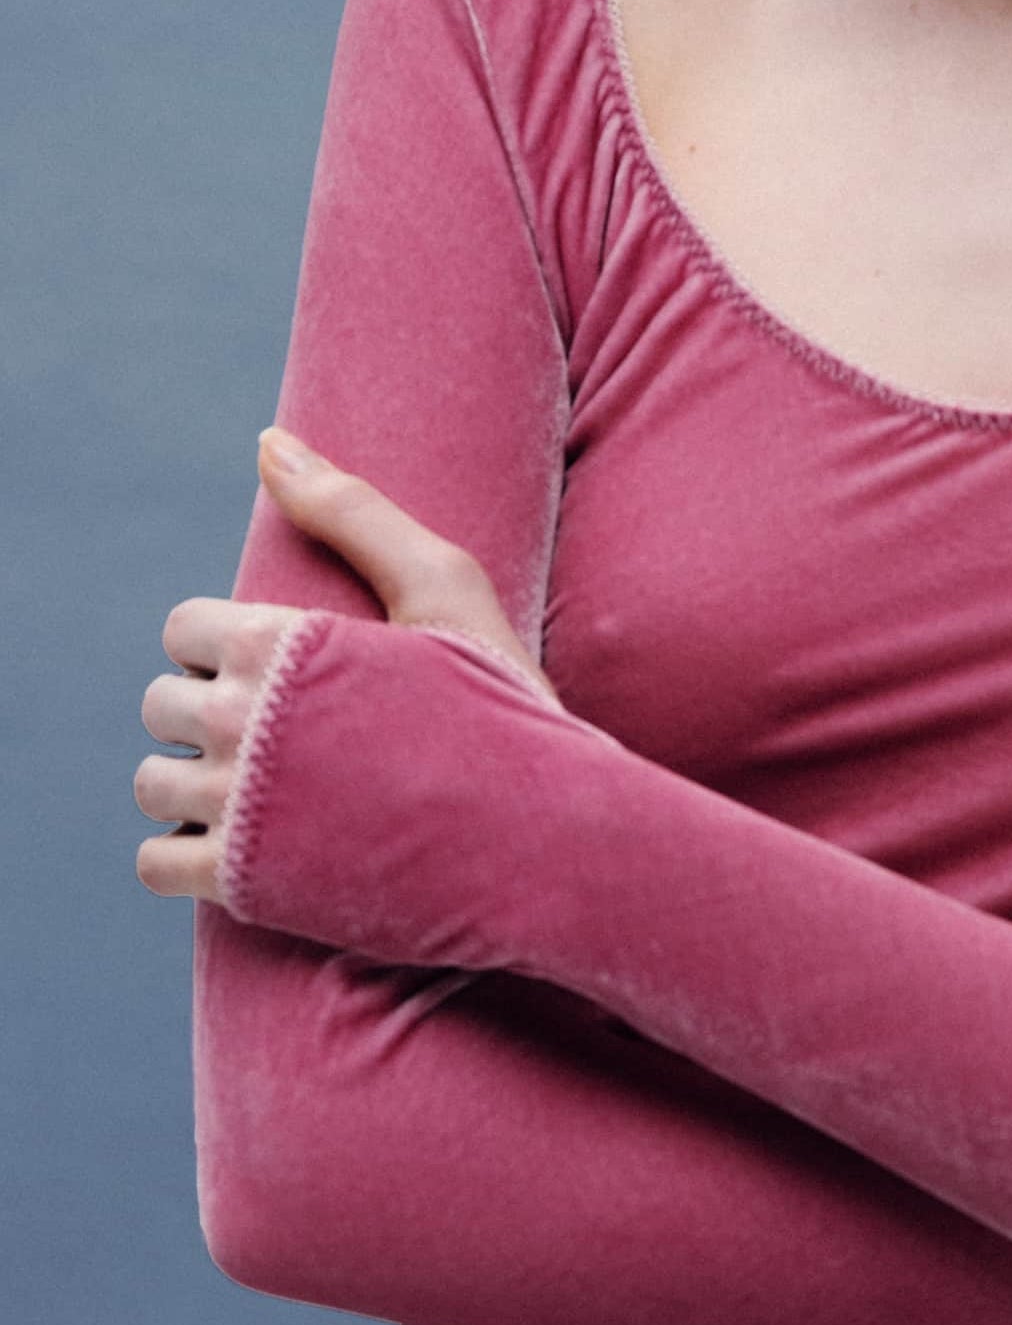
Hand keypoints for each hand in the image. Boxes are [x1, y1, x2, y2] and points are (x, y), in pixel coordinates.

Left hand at [134, 426, 557, 904]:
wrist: (547, 834)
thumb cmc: (505, 700)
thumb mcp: (445, 585)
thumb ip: (350, 510)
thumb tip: (267, 441)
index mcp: (281, 643)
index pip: (184, 629)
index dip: (227, 644)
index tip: (281, 668)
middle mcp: (243, 723)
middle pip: (160, 705)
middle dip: (208, 711)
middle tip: (281, 730)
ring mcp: (241, 807)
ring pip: (152, 784)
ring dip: (188, 783)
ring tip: (258, 786)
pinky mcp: (246, 884)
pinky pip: (155, 864)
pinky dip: (181, 855)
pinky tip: (242, 843)